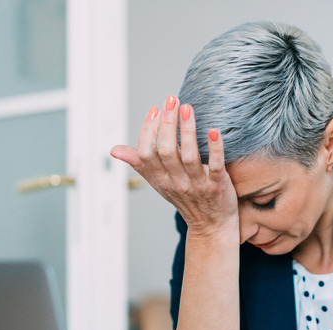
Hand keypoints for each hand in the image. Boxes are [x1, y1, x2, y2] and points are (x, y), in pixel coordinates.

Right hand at [111, 96, 238, 235]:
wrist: (211, 226)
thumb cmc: (185, 199)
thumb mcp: (159, 184)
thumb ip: (140, 164)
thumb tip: (114, 150)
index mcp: (160, 180)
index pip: (147, 153)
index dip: (149, 130)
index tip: (155, 108)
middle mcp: (176, 182)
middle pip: (166, 151)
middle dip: (168, 123)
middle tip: (172, 99)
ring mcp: (197, 185)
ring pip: (189, 156)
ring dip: (187, 130)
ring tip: (187, 108)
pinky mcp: (218, 186)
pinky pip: (216, 166)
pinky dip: (215, 148)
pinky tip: (214, 130)